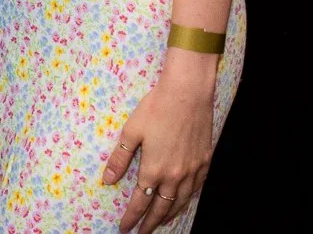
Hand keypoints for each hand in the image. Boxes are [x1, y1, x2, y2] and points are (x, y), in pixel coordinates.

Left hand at [101, 54, 216, 231]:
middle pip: (161, 208)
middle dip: (150, 223)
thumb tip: (108, 180)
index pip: (140, 202)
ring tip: (161, 224)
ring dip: (170, 215)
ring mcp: (192, 170)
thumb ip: (120, 159)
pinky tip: (183, 202)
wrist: (188, 94)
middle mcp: (175, 175)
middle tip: (142, 233)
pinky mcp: (204, 162)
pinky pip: (196, 189)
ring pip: (181, 202)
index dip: (131, 217)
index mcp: (154, 169)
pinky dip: (188, 200)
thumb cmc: (156, 108)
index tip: (124, 228)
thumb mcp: (131, 131)